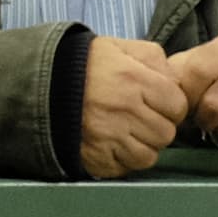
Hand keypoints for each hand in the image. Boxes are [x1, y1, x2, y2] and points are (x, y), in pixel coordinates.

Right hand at [77, 37, 188, 178]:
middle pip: (166, 133)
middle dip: (158, 126)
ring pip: (149, 155)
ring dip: (142, 146)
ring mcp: (110, 137)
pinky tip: (112, 144)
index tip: (157, 103)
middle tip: (140, 119)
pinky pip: (126, 168)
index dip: (170, 105)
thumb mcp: (118, 47)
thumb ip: (153, 58)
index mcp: (135, 80)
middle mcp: (125, 110)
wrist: (40, 84)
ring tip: (126, 132)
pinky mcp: (96, 157)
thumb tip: (174, 80)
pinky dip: (123, 159)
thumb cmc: (82, 65)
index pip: (177, 105)